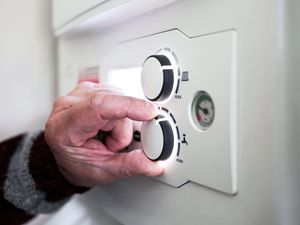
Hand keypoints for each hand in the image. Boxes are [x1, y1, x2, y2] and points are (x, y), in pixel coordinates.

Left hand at [45, 82, 162, 186]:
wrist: (66, 157)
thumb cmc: (77, 163)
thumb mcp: (103, 171)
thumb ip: (129, 166)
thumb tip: (152, 162)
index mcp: (65, 126)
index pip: (99, 106)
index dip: (128, 106)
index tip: (150, 113)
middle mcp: (70, 103)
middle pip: (115, 105)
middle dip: (124, 128)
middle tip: (113, 145)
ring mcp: (80, 92)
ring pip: (119, 98)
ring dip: (122, 121)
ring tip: (108, 136)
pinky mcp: (91, 89)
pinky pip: (118, 96)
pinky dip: (120, 113)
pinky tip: (109, 125)